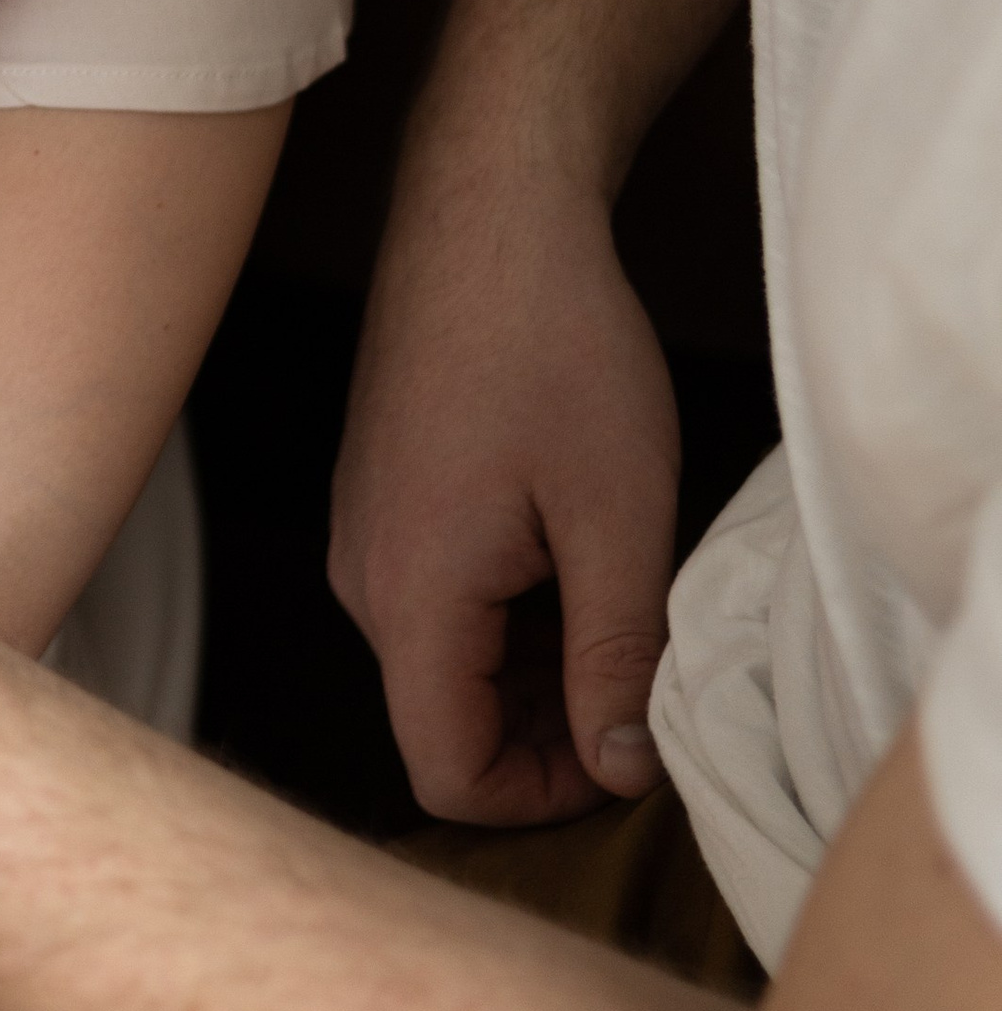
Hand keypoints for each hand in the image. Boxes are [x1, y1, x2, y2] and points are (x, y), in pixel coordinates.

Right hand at [331, 147, 679, 824]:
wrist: (486, 213)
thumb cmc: (552, 344)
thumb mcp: (618, 516)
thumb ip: (616, 659)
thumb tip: (619, 769)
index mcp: (412, 595)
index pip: (447, 774)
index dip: (545, 798)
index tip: (630, 752)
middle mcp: (363, 576)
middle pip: (443, 721)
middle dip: (550, 730)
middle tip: (646, 678)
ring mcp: (363, 532)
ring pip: (444, 661)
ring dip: (535, 667)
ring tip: (623, 597)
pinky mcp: (379, 497)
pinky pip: (436, 599)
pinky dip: (509, 611)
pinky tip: (577, 547)